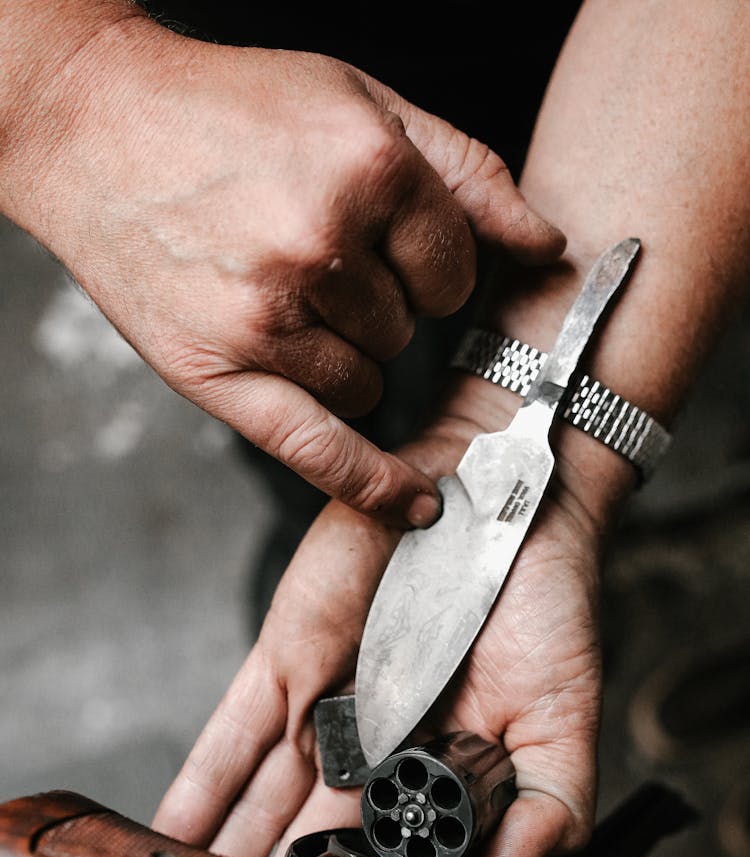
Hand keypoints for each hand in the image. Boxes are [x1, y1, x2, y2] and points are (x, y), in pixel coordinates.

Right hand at [0, 4, 564, 525]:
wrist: (97, 127)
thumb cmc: (231, 110)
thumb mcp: (362, 102)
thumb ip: (466, 174)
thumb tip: (548, 245)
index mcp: (370, 168)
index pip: (454, 273)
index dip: (429, 269)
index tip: (393, 255)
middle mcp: (322, 245)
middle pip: (408, 331)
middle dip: (379, 305)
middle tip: (310, 257)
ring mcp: (268, 316)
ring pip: (366, 383)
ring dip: (342, 355)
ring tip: (276, 296)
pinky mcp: (218, 371)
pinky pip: (320, 450)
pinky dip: (369, 482)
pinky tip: (411, 504)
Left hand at [153, 377, 617, 856]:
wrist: (500, 498)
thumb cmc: (542, 604)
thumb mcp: (562, 713)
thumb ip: (545, 804)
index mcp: (437, 771)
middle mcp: (375, 746)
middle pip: (314, 845)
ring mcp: (327, 701)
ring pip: (264, 801)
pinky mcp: (290, 654)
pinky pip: (238, 727)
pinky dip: (203, 783)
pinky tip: (174, 836)